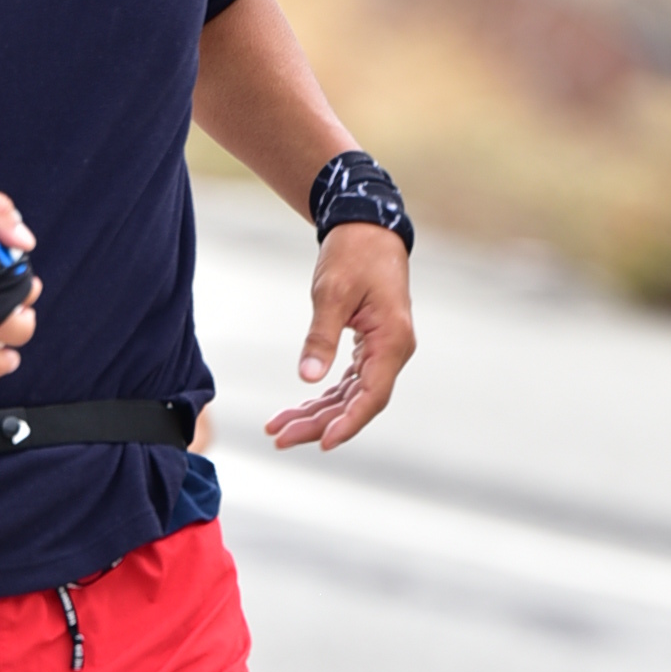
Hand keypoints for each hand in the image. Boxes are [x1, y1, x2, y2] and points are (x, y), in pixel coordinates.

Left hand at [264, 225, 415, 453]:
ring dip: (315, 414)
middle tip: (279, 438)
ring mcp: (381, 352)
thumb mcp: (331, 293)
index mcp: (392, 340)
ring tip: (278, 428)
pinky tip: (296, 410)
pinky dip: (321, 397)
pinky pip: (346, 383)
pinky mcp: (368, 349)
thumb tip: (308, 378)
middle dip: (318, 424)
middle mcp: (392, 351)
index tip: (322, 443)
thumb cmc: (353, 254)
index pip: (372, 396)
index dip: (348, 423)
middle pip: (357, 403)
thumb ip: (320, 337)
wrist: (366, 228)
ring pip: (349, 397)